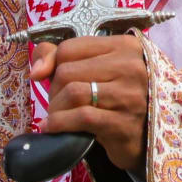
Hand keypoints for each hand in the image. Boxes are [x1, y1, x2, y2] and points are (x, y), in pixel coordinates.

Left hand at [29, 33, 149, 170]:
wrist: (144, 136)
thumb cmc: (115, 99)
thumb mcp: (95, 70)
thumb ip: (59, 57)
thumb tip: (36, 71)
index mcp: (126, 46)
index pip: (69, 48)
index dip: (53, 66)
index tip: (56, 81)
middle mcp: (133, 66)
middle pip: (67, 71)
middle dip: (54, 91)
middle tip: (60, 104)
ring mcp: (131, 95)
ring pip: (73, 93)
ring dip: (55, 109)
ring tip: (57, 117)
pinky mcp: (124, 123)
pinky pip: (81, 117)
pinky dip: (59, 124)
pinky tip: (53, 128)